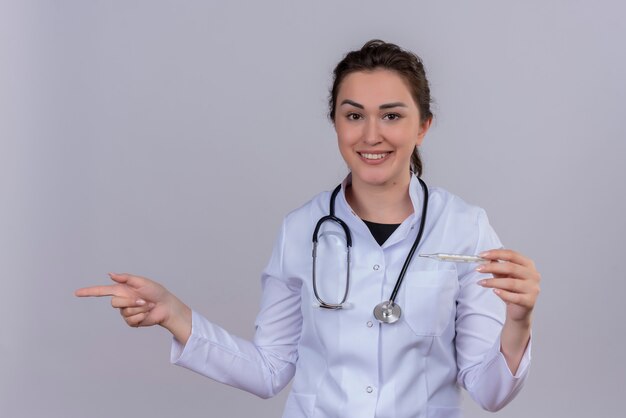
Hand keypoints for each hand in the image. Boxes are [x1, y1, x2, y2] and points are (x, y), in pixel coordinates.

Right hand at [75, 273, 190, 341]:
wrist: (166, 306)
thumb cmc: (156, 292)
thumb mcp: (141, 282)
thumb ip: (126, 278)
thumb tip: (110, 274)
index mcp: (122, 290)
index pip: (101, 291)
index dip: (89, 292)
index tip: (77, 293)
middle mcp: (122, 301)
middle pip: (114, 303)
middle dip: (130, 301)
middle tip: (144, 300)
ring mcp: (125, 312)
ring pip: (124, 312)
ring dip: (138, 309)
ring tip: (148, 305)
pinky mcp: (131, 321)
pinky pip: (130, 320)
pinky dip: (140, 316)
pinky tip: (147, 314)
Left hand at [477, 249, 540, 323]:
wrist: (519, 309)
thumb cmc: (512, 289)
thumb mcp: (503, 275)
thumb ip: (497, 267)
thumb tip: (486, 258)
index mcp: (528, 264)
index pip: (511, 255)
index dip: (496, 253)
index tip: (481, 255)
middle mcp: (533, 275)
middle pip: (511, 267)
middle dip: (492, 267)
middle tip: (478, 269)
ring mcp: (533, 288)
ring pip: (511, 283)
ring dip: (493, 282)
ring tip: (481, 282)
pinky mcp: (529, 301)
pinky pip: (515, 297)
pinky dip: (503, 294)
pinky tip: (494, 291)